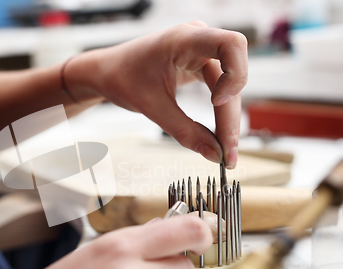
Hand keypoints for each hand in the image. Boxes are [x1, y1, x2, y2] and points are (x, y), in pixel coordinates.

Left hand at [67, 22, 247, 168]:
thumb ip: (184, 131)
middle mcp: (198, 40)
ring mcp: (201, 51)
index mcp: (183, 39)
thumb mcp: (151, 107)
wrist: (107, 72)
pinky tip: (219, 135)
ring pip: (229, 86)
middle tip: (228, 152)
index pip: (231, 45)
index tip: (217, 103)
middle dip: (231, 115)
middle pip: (232, 75)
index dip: (235, 74)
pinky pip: (220, 88)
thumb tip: (214, 155)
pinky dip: (221, 113)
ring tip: (225, 151)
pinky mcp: (200, 64)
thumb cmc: (122, 78)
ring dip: (229, 118)